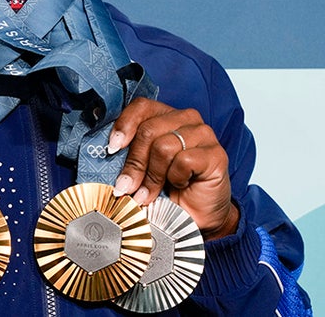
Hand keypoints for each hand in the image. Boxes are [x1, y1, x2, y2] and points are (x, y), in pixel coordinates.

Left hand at [106, 98, 238, 239]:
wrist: (196, 217)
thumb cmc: (167, 191)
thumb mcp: (142, 168)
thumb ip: (129, 154)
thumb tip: (108, 152)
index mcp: (166, 116)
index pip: (141, 107)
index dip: (124, 125)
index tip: (112, 148)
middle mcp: (186, 118)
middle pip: (148, 130)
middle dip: (134, 163)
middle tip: (127, 188)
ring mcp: (204, 134)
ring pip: (163, 146)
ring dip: (152, 177)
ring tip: (149, 194)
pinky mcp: (216, 154)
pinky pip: (183, 161)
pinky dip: (176, 179)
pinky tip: (180, 185)